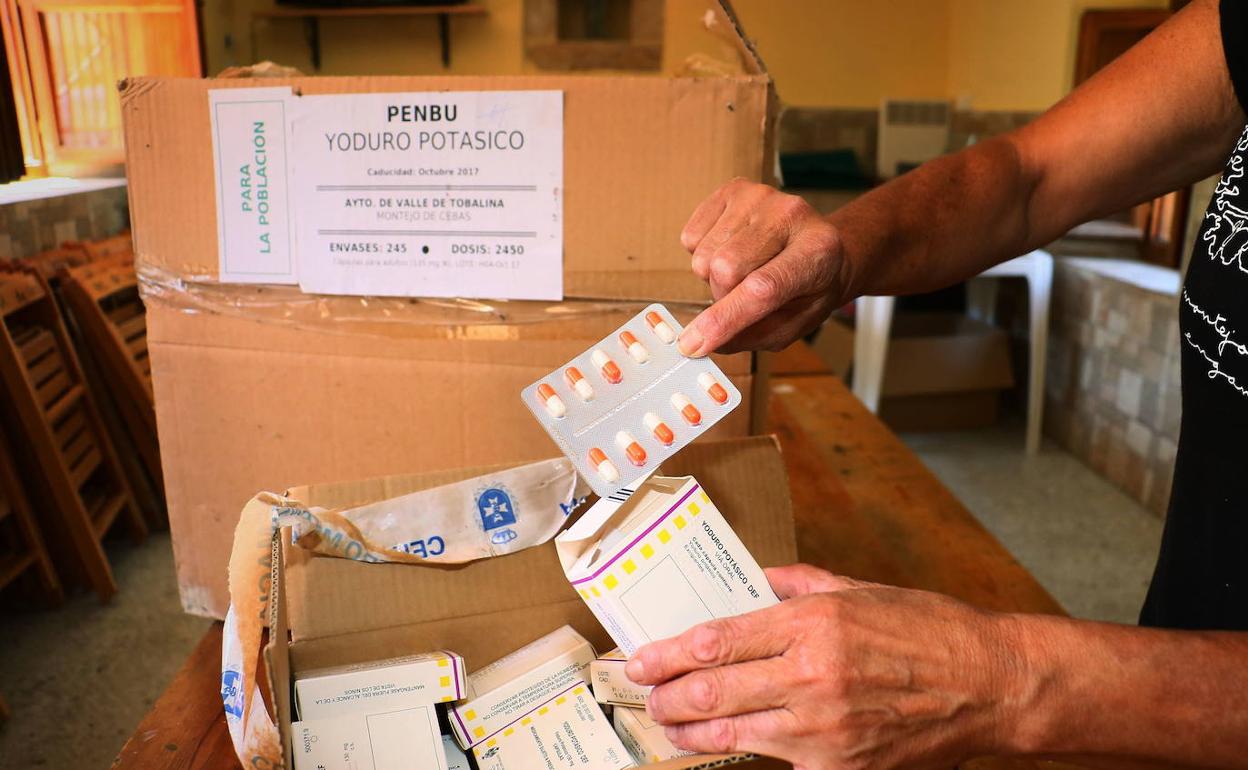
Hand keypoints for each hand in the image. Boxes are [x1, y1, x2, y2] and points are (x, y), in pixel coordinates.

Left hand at [625, 564, 1027, 769]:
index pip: (716, 640)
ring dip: (690, 730)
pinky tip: (727, 744)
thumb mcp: (860, 588)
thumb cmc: (931, 630)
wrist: (991, 686)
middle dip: (666, 695)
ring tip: (670, 724)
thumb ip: (798, 583)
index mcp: (812, 623)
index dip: (668, 653)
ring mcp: (825, 728)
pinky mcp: (841, 767)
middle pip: (711, 689)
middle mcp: (812, 675)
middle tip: (647, 695)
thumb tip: (753, 581)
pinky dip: (747, 752)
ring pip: (733, 732)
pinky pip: (778, 761)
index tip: (644, 657)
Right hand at [677, 180, 846, 355]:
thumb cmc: (809, 288)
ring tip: (742, 272)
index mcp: (818, 251)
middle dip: (722, 298)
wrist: (817, 244)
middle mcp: (791, 214)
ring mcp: (760, 195)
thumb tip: (704, 342)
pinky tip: (731, 250)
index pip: (762, 288)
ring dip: (714, 277)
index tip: (693, 344)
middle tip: (741, 300)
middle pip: (725, 268)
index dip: (724, 319)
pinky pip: (692, 237)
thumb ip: (752, 336)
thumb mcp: (794, 324)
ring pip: (704, 256)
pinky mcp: (734, 189)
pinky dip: (703, 254)